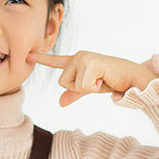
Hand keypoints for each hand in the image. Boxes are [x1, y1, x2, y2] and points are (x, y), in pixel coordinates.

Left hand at [26, 50, 142, 107]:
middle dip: (78, 88)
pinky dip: (94, 88)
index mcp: (76, 61)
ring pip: (72, 85)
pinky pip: (83, 86)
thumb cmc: (111, 80)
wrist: (130, 77)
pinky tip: (104, 79)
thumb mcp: (89, 88)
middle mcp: (78, 56)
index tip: (28, 54)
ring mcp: (84, 58)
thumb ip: (74, 94)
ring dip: (87, 88)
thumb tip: (60, 103)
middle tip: (95, 81)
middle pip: (62, 82)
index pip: (55, 61)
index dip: (41, 58)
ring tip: (100, 79)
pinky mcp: (90, 63)